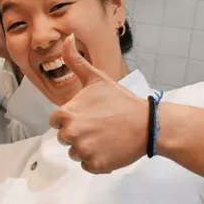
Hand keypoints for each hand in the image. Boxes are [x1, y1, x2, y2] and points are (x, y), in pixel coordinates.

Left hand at [49, 35, 149, 173]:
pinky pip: (87, 165)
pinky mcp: (95, 165)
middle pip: (64, 137)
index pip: (56, 121)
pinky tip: (109, 148)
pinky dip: (96, 160)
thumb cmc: (121, 101)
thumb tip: (67, 38)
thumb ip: (76, 61)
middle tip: (99, 125)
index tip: (87, 115)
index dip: (70, 118)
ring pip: (75, 153)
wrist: (148, 124)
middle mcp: (71, 134)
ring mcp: (83, 151)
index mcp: (67, 114)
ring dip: (87, 147)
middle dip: (79, 133)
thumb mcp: (96, 78)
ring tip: (105, 136)